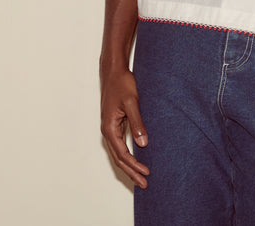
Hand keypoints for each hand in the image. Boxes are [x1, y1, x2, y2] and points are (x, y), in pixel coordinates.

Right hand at [100, 67, 149, 188]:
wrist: (114, 71)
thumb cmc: (122, 84)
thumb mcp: (132, 102)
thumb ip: (137, 122)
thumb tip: (142, 144)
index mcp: (109, 128)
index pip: (123, 155)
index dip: (134, 166)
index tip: (146, 174)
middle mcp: (108, 131)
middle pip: (119, 159)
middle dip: (131, 172)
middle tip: (144, 184)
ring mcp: (111, 128)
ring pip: (119, 153)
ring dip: (130, 165)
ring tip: (141, 176)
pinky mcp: (116, 123)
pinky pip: (121, 144)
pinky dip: (129, 154)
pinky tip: (137, 157)